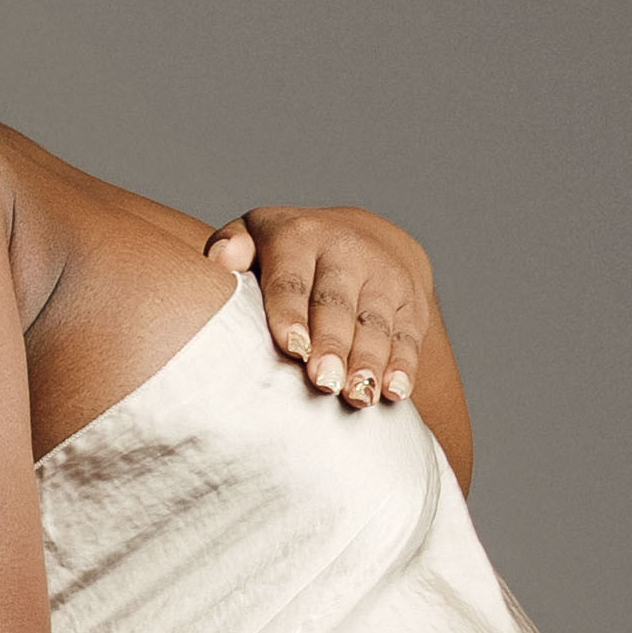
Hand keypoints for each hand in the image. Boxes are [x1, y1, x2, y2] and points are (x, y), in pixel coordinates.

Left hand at [220, 204, 440, 413]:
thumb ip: (231, 246)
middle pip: (336, 305)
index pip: (292, 278)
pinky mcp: (411, 301)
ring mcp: (383, 275)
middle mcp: (346, 250)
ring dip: (368, 362)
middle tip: (323, 383)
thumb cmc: (288, 252)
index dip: (291, 313)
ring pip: (374, 323)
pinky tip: (396, 392)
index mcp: (300, 235)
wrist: (363, 236)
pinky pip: (408, 335)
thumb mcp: (256, 235)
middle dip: (332, 346)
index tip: (291, 348)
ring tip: (359, 397)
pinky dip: (403, 365)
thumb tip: (220, 261)